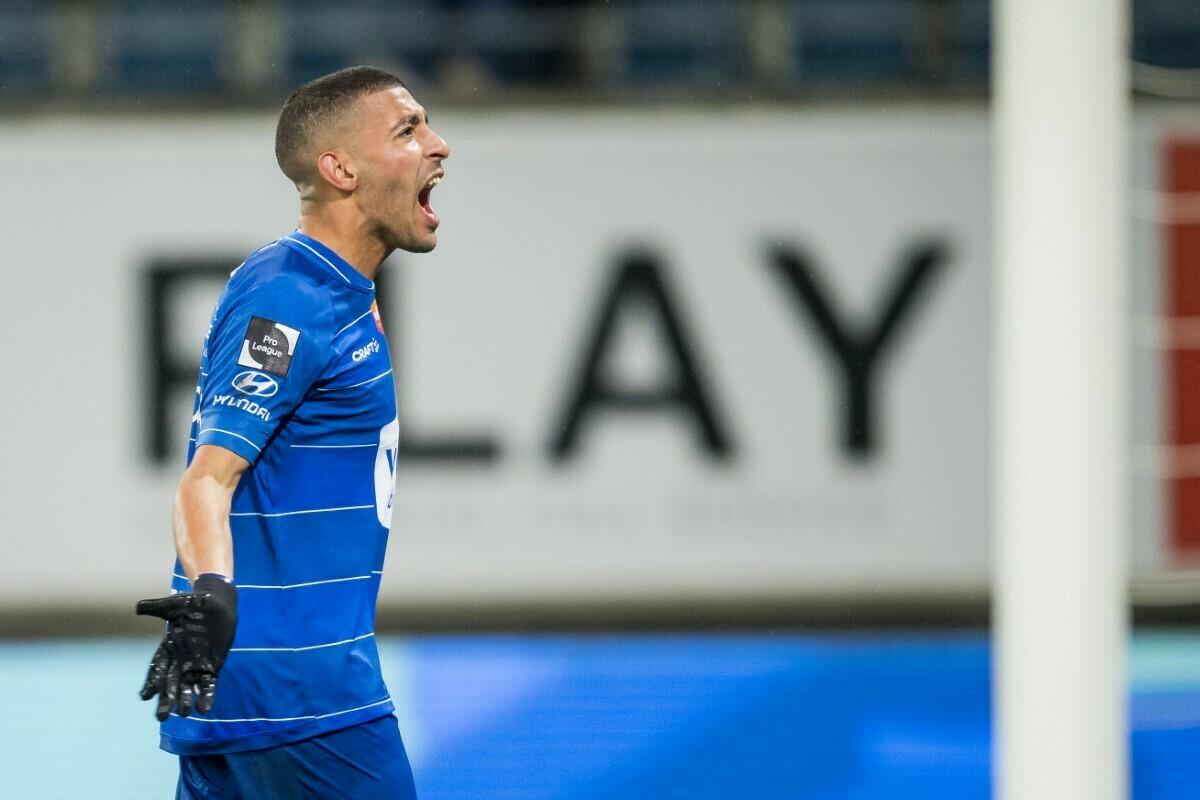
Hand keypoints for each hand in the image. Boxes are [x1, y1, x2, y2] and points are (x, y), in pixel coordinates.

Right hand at [136, 574, 237, 720]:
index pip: (157, 668)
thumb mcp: (173, 604)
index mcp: (168, 648)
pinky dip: (206, 696)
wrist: (217, 602)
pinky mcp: (213, 665)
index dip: (151, 682)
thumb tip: (138, 607)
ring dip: (185, 701)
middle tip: (161, 718)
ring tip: (183, 714)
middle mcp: (180, 660)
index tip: (145, 696)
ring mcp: (197, 664)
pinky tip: (204, 709)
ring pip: (188, 687)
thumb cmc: (193, 603)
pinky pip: (208, 684)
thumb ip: (156, 607)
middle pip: (170, 683)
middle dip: (166, 699)